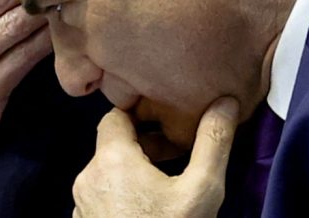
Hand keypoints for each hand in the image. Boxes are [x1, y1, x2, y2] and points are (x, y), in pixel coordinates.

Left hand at [72, 97, 239, 217]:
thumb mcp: (203, 189)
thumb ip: (213, 141)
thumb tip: (224, 100)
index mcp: (111, 160)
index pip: (116, 115)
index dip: (142, 114)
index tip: (169, 121)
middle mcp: (88, 179)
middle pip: (113, 146)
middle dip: (145, 146)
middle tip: (178, 156)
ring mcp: (83, 207)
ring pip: (108, 174)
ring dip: (135, 173)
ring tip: (168, 186)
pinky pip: (103, 199)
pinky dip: (124, 196)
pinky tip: (151, 212)